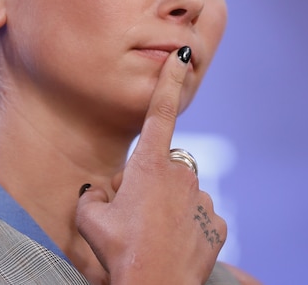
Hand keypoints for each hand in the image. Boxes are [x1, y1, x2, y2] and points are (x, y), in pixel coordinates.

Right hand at [76, 47, 226, 284]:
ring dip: (170, 208)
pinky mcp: (218, 224)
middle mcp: (182, 175)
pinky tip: (174, 246)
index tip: (183, 55)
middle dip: (151, 184)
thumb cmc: (118, 252)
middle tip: (133, 217)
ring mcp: (203, 200)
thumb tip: (99, 193)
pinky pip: (201, 218)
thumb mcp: (89, 218)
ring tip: (152, 237)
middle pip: (165, 168)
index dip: (170, 81)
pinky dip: (189, 229)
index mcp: (150, 165)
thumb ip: (93, 196)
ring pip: (184, 195)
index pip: (160, 112)